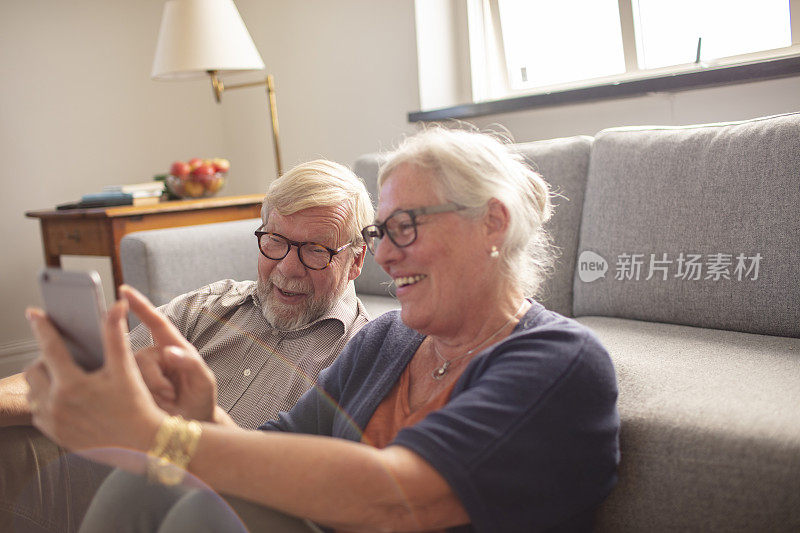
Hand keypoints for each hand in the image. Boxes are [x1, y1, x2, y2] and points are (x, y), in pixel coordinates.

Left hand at [25, 299, 162, 451]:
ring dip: (42, 380)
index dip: (42, 327)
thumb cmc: (137, 406)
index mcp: (72, 385)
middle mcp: (56, 404)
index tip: (35, 314)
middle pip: (34, 370)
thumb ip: (115, 334)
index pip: (50, 347)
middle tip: (62, 355)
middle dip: (44, 358)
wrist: (141, 444)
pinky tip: (66, 396)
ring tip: (63, 375)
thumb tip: (116, 306)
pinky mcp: (54, 434)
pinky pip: (38, 411)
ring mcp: (53, 422)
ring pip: (32, 392)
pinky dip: (46, 400)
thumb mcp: (126, 368)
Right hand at [123, 286, 217, 421]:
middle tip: (172, 395)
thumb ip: (192, 364)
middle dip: (155, 379)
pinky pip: (127, 388)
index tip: (125, 291)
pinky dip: (142, 399)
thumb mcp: (204, 383)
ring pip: (132, 374)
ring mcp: (142, 373)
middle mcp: (156, 357)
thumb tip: (170, 352)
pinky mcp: (132, 388)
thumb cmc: (201, 401)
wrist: (190, 430)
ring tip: (168, 402)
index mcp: (175, 348)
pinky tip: (156, 406)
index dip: (141, 307)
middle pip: (141, 356)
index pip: (157, 323)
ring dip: (151, 391)